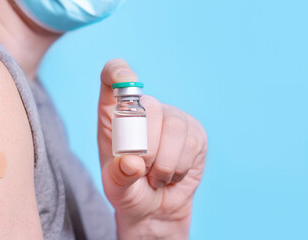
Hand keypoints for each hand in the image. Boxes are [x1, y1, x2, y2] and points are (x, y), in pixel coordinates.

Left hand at [98, 59, 206, 238]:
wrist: (155, 209)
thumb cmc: (129, 191)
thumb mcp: (116, 188)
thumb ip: (119, 176)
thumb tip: (132, 163)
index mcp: (115, 114)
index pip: (113, 76)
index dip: (120, 73)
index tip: (128, 82)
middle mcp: (145, 109)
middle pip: (150, 106)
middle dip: (146, 146)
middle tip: (141, 169)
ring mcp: (171, 118)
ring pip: (173, 127)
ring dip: (164, 163)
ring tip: (156, 176)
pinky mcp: (194, 131)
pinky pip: (192, 142)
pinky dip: (179, 167)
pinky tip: (172, 174)